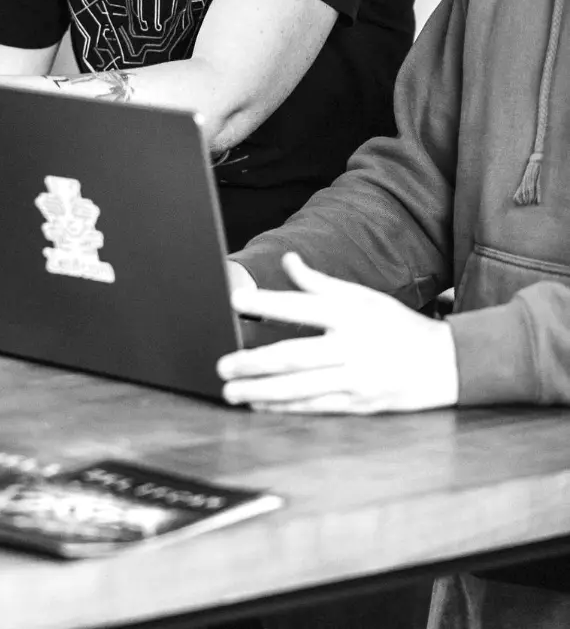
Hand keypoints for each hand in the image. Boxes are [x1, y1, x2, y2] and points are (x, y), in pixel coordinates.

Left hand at [217, 252, 458, 414]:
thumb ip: (321, 283)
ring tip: (231, 391)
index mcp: (351, 314)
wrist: (445, 364)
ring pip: (300, 387)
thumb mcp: (363, 296)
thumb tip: (288, 261)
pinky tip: (260, 404)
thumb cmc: (398, 325)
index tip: (237, 300)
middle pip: (295, 355)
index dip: (268, 303)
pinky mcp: (358, 404)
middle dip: (254, 362)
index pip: (302, 306)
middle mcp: (351, 347)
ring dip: (262, 390)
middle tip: (222, 363)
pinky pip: (314, 407)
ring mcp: (355, 379)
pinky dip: (285, 407)